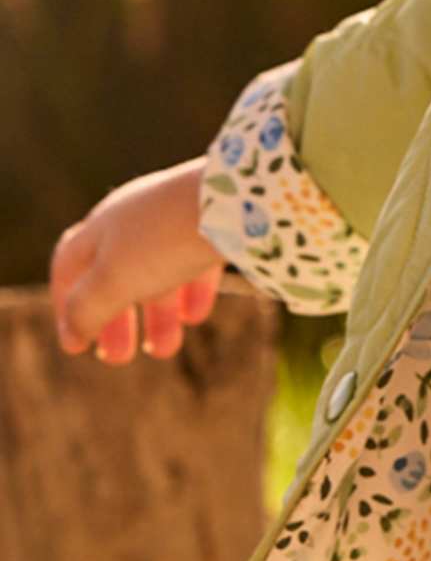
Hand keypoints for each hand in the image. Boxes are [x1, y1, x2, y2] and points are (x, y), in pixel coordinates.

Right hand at [48, 159, 226, 363]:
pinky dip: (190, 292)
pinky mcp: (214, 224)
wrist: (235, 201)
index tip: (74, 344)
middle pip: (114, 274)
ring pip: (157, 272)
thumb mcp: (113, 282)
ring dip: (156, 315)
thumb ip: (87, 309)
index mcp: (101, 226)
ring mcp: (175, 219)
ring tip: (163, 350)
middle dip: (113, 319)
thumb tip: (72, 336)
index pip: (69, 264)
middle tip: (116, 359)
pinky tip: (194, 317)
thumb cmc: (163, 241)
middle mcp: (135, 219)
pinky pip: (193, 261)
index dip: (66, 305)